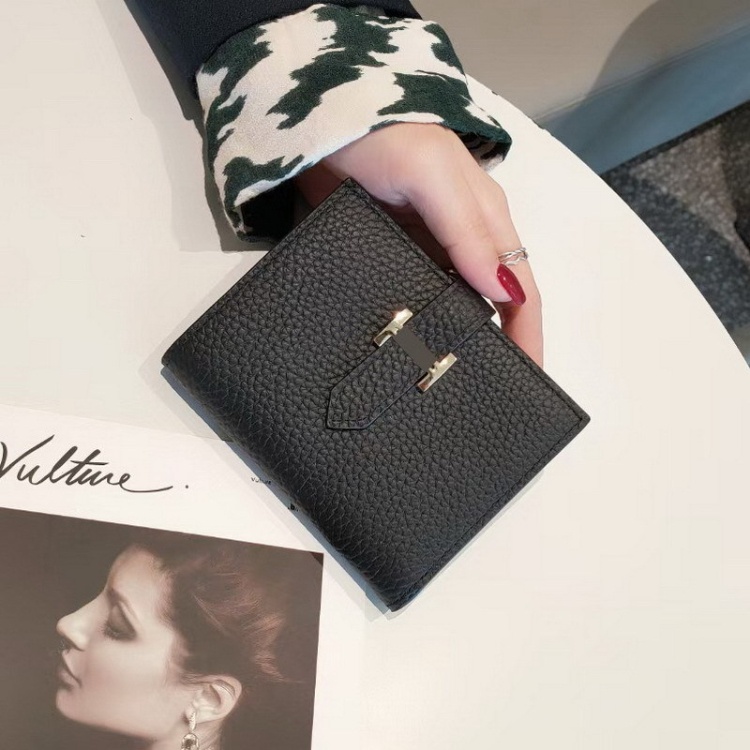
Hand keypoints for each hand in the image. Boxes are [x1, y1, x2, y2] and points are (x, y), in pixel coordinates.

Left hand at [292, 122, 542, 366]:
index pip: (520, 290)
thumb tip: (503, 294)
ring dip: (452, 341)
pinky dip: (414, 327)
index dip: (529, 334)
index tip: (530, 380)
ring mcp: (424, 253)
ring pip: (449, 307)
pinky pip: (410, 300)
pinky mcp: (389, 257)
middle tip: (484, 394)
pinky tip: (404, 352)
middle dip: (495, 347)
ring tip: (444, 385)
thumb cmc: (389, 137)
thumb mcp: (435, 178)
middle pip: (488, 305)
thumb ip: (468, 232)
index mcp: (486, 222)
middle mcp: (461, 243)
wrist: (324, 120)